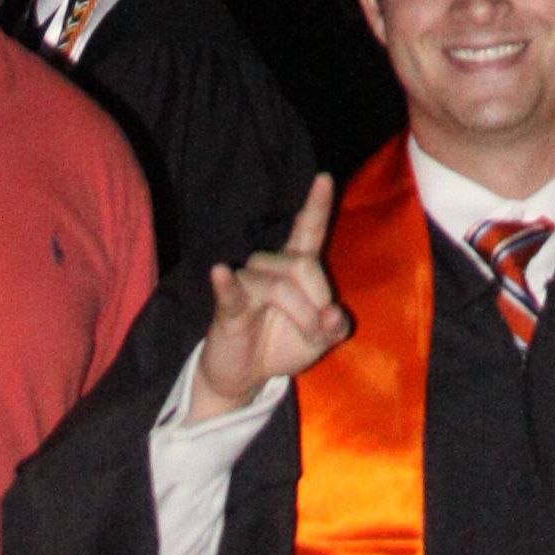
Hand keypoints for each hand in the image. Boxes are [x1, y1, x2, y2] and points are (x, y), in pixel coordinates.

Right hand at [196, 174, 350, 415]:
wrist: (244, 376)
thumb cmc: (282, 345)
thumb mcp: (318, 341)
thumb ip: (334, 327)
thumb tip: (334, 315)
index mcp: (296, 266)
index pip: (307, 229)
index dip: (316, 204)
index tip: (324, 178)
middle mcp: (271, 266)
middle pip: (303, 265)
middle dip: (319, 301)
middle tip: (321, 331)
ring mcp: (247, 282)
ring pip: (280, 286)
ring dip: (301, 316)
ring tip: (305, 338)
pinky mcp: (229, 305)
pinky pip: (232, 290)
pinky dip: (226, 282)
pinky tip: (220, 271)